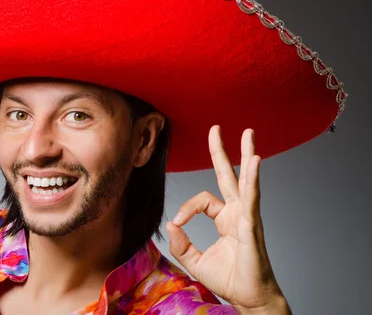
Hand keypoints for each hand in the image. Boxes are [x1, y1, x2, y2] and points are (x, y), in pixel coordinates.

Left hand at [166, 125, 289, 313]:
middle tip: (216, 128)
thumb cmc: (229, 280)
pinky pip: (251, 197)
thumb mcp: (194, 261)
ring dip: (246, 155)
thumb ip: (180, 244)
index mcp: (225, 218)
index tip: (177, 223)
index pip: (203, 198)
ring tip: (248, 133)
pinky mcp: (252, 225)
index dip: (186, 207)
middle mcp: (238, 212)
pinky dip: (252, 179)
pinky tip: (254, 160)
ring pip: (245, 180)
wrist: (248, 299)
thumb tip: (170, 225)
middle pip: (228, 175)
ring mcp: (247, 217)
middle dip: (222, 151)